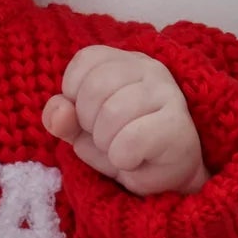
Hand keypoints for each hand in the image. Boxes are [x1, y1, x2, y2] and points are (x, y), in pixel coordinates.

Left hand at [42, 44, 206, 196]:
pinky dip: (122, 158)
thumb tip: (59, 111)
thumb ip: (61, 118)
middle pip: (95, 87)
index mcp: (125, 61)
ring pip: (113, 113)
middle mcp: (150, 69)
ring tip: (121, 150)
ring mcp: (167, 93)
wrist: (165, 177)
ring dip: (106, 144)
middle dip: (88, 123)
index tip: (89, 116)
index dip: (74, 94)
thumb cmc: (123, 146)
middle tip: (106, 137)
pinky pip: (131, 140)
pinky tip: (135, 160)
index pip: (85, 60)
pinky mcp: (177, 124)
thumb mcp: (81, 132)